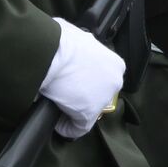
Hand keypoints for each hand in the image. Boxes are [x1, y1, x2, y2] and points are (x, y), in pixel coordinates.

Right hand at [40, 19, 124, 138]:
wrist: (52, 51)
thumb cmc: (60, 40)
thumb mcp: (78, 38)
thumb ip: (82, 48)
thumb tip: (71, 49)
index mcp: (115, 63)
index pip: (103, 79)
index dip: (87, 84)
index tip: (74, 85)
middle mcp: (114, 81)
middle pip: (98, 95)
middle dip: (83, 97)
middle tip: (66, 96)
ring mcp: (103, 99)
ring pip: (89, 111)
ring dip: (74, 111)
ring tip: (59, 109)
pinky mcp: (88, 114)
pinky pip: (78, 128)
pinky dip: (67, 128)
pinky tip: (57, 124)